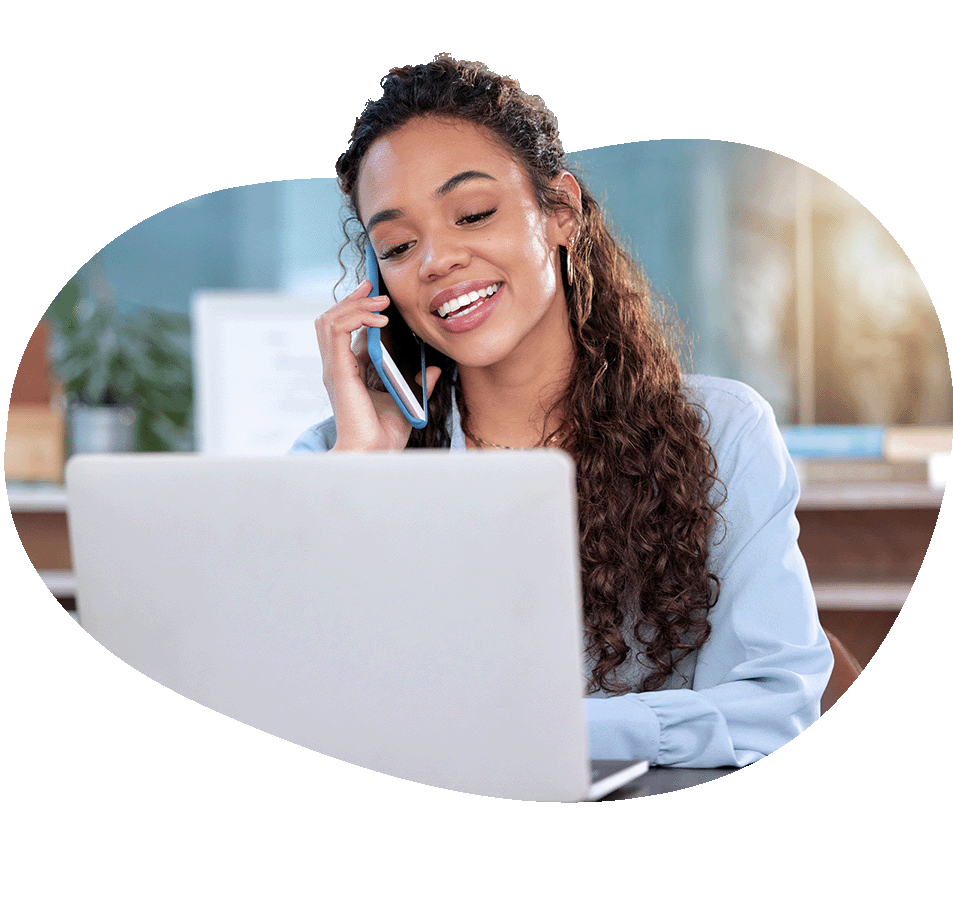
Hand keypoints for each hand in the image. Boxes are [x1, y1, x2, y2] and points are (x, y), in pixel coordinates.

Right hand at [315, 281, 439, 450]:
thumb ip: (420, 385)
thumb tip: (436, 370)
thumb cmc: (385, 436)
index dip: (358, 309)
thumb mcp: (408, 402)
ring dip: (354, 303)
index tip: (377, 294)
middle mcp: (338, 367)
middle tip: (373, 285)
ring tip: (380, 299)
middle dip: (351, 298)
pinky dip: (357, 318)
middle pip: (330, 318)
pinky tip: (380, 319)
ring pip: (329, 319)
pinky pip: (338, 331)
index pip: (344, 330)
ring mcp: (335, 369)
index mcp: (349, 371)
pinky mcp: (338, 372)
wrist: (373, 456)